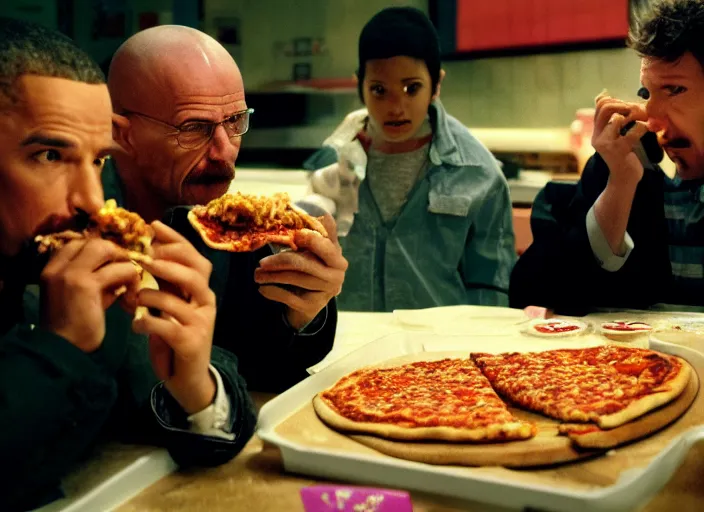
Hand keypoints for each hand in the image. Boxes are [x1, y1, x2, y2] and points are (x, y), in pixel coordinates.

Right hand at [40, 239, 138, 351]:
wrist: (65, 350)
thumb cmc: (76, 326)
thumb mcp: (84, 295)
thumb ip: (97, 278)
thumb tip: (122, 265)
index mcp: (52, 268)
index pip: (79, 242)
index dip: (101, 250)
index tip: (114, 264)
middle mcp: (58, 266)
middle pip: (95, 242)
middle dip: (116, 254)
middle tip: (126, 271)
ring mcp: (70, 273)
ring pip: (107, 249)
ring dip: (125, 265)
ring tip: (131, 284)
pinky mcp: (86, 284)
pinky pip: (121, 270)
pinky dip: (132, 280)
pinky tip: (131, 298)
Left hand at [132, 221, 216, 414]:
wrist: (187, 376)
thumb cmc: (174, 336)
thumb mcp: (169, 306)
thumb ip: (161, 283)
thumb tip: (140, 255)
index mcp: (200, 290)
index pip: (194, 257)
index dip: (176, 240)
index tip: (153, 226)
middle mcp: (205, 302)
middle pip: (196, 273)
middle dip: (169, 262)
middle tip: (145, 258)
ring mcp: (201, 322)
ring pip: (178, 301)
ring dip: (152, 295)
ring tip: (134, 298)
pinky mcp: (191, 342)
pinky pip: (167, 327)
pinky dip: (146, 323)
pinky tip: (135, 325)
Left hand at [255, 215, 347, 329]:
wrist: (313, 299)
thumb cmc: (313, 267)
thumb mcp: (318, 250)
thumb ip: (317, 232)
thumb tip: (316, 210)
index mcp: (337, 258)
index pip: (325, 246)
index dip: (309, 240)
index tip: (293, 235)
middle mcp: (336, 276)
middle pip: (304, 264)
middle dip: (280, 260)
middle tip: (261, 262)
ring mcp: (325, 292)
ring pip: (295, 280)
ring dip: (271, 276)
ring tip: (257, 274)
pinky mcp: (313, 306)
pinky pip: (289, 298)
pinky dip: (273, 292)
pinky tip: (262, 289)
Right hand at [592, 92, 649, 187]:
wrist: (624, 178)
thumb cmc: (623, 155)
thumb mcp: (612, 135)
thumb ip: (608, 119)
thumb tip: (602, 94)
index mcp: (596, 132)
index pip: (600, 105)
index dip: (616, 100)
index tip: (627, 106)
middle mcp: (597, 137)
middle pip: (606, 108)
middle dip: (624, 104)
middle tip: (636, 111)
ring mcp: (607, 144)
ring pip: (619, 118)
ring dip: (635, 114)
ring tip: (644, 118)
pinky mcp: (619, 150)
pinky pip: (634, 130)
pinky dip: (644, 127)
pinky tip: (648, 129)